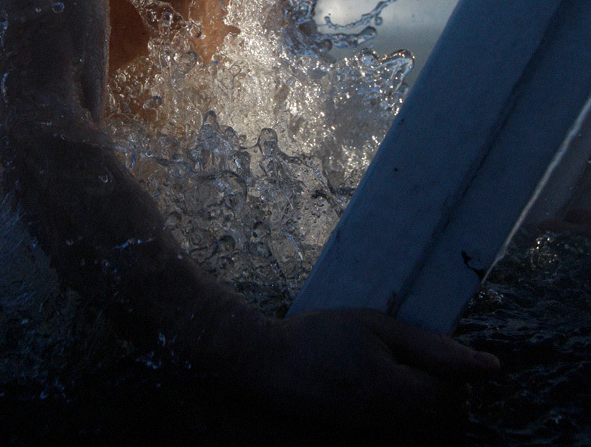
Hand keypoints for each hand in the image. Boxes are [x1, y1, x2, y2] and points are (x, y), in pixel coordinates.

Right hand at [241, 308, 498, 425]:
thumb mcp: (377, 326)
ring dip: (428, 412)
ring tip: (400, 382)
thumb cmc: (321, 337)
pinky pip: (408, 443)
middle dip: (442, 393)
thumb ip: (434, 348)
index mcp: (395, 393)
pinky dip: (410, 427)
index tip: (424, 352)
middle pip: (448, 424)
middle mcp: (391, 429)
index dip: (450, 372)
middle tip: (413, 365)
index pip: (455, 397)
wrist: (269, 367)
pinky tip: (390, 402)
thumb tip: (491, 367)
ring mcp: (377, 443)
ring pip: (431, 437)